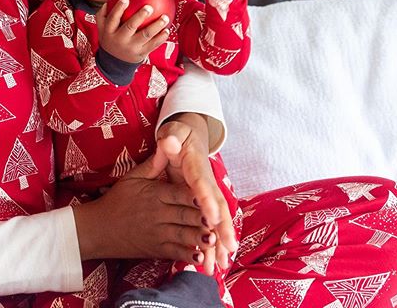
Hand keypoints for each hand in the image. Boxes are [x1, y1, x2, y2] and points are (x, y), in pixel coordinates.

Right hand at [72, 153, 211, 262]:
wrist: (99, 228)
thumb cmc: (118, 200)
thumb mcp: (132, 178)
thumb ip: (152, 165)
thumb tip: (165, 145)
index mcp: (155, 194)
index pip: (179, 194)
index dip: (196, 196)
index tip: (210, 196)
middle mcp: (158, 214)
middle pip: (185, 215)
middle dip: (203, 218)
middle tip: (219, 220)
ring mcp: (158, 234)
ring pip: (183, 235)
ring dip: (199, 238)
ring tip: (214, 240)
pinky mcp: (156, 250)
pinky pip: (175, 253)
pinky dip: (188, 255)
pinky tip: (201, 257)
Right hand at [95, 0, 169, 63]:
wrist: (114, 62)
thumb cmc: (110, 37)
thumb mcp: (102, 27)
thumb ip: (105, 12)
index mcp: (109, 31)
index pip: (113, 19)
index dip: (118, 9)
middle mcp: (120, 39)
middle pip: (130, 27)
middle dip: (140, 16)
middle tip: (149, 7)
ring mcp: (131, 47)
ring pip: (145, 35)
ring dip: (156, 26)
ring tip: (165, 17)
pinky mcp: (141, 54)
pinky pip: (153, 45)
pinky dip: (161, 38)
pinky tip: (167, 30)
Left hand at [156, 113, 236, 273]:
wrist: (190, 136)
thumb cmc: (180, 136)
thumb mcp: (175, 132)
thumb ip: (172, 137)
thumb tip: (169, 141)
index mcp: (197, 167)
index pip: (203, 184)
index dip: (208, 199)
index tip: (211, 216)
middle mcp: (207, 183)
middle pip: (218, 207)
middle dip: (223, 228)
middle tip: (227, 249)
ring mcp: (208, 195)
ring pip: (216, 221)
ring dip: (219, 242)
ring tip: (222, 266)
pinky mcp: (204, 203)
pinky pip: (210, 225)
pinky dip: (213, 243)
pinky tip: (214, 262)